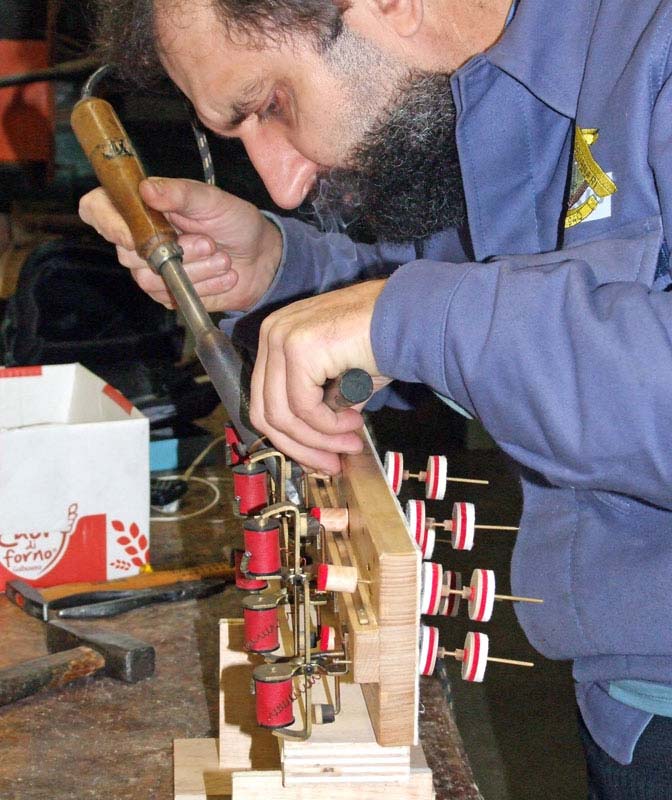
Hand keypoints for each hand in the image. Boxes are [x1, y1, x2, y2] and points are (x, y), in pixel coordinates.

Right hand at [78, 177, 282, 311]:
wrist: (260, 256)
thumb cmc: (233, 221)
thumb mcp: (211, 200)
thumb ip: (179, 193)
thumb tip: (147, 188)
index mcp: (141, 207)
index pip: (96, 209)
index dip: (106, 222)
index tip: (132, 233)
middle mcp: (138, 238)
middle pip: (127, 253)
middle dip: (174, 251)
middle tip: (209, 243)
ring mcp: (150, 269)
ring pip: (151, 279)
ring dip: (194, 270)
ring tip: (223, 258)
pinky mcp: (167, 294)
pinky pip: (171, 296)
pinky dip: (203, 286)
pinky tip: (224, 275)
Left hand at [250, 280, 390, 473]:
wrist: (409, 316)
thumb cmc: (382, 342)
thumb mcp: (341, 381)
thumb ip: (323, 408)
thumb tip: (317, 446)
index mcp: (277, 336)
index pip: (265, 400)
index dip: (292, 439)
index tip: (321, 458)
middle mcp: (272, 332)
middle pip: (266, 412)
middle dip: (302, 447)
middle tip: (333, 464)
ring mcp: (281, 337)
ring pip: (282, 415)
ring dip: (319, 439)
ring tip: (351, 441)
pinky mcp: (298, 348)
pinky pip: (304, 407)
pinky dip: (328, 425)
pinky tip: (354, 421)